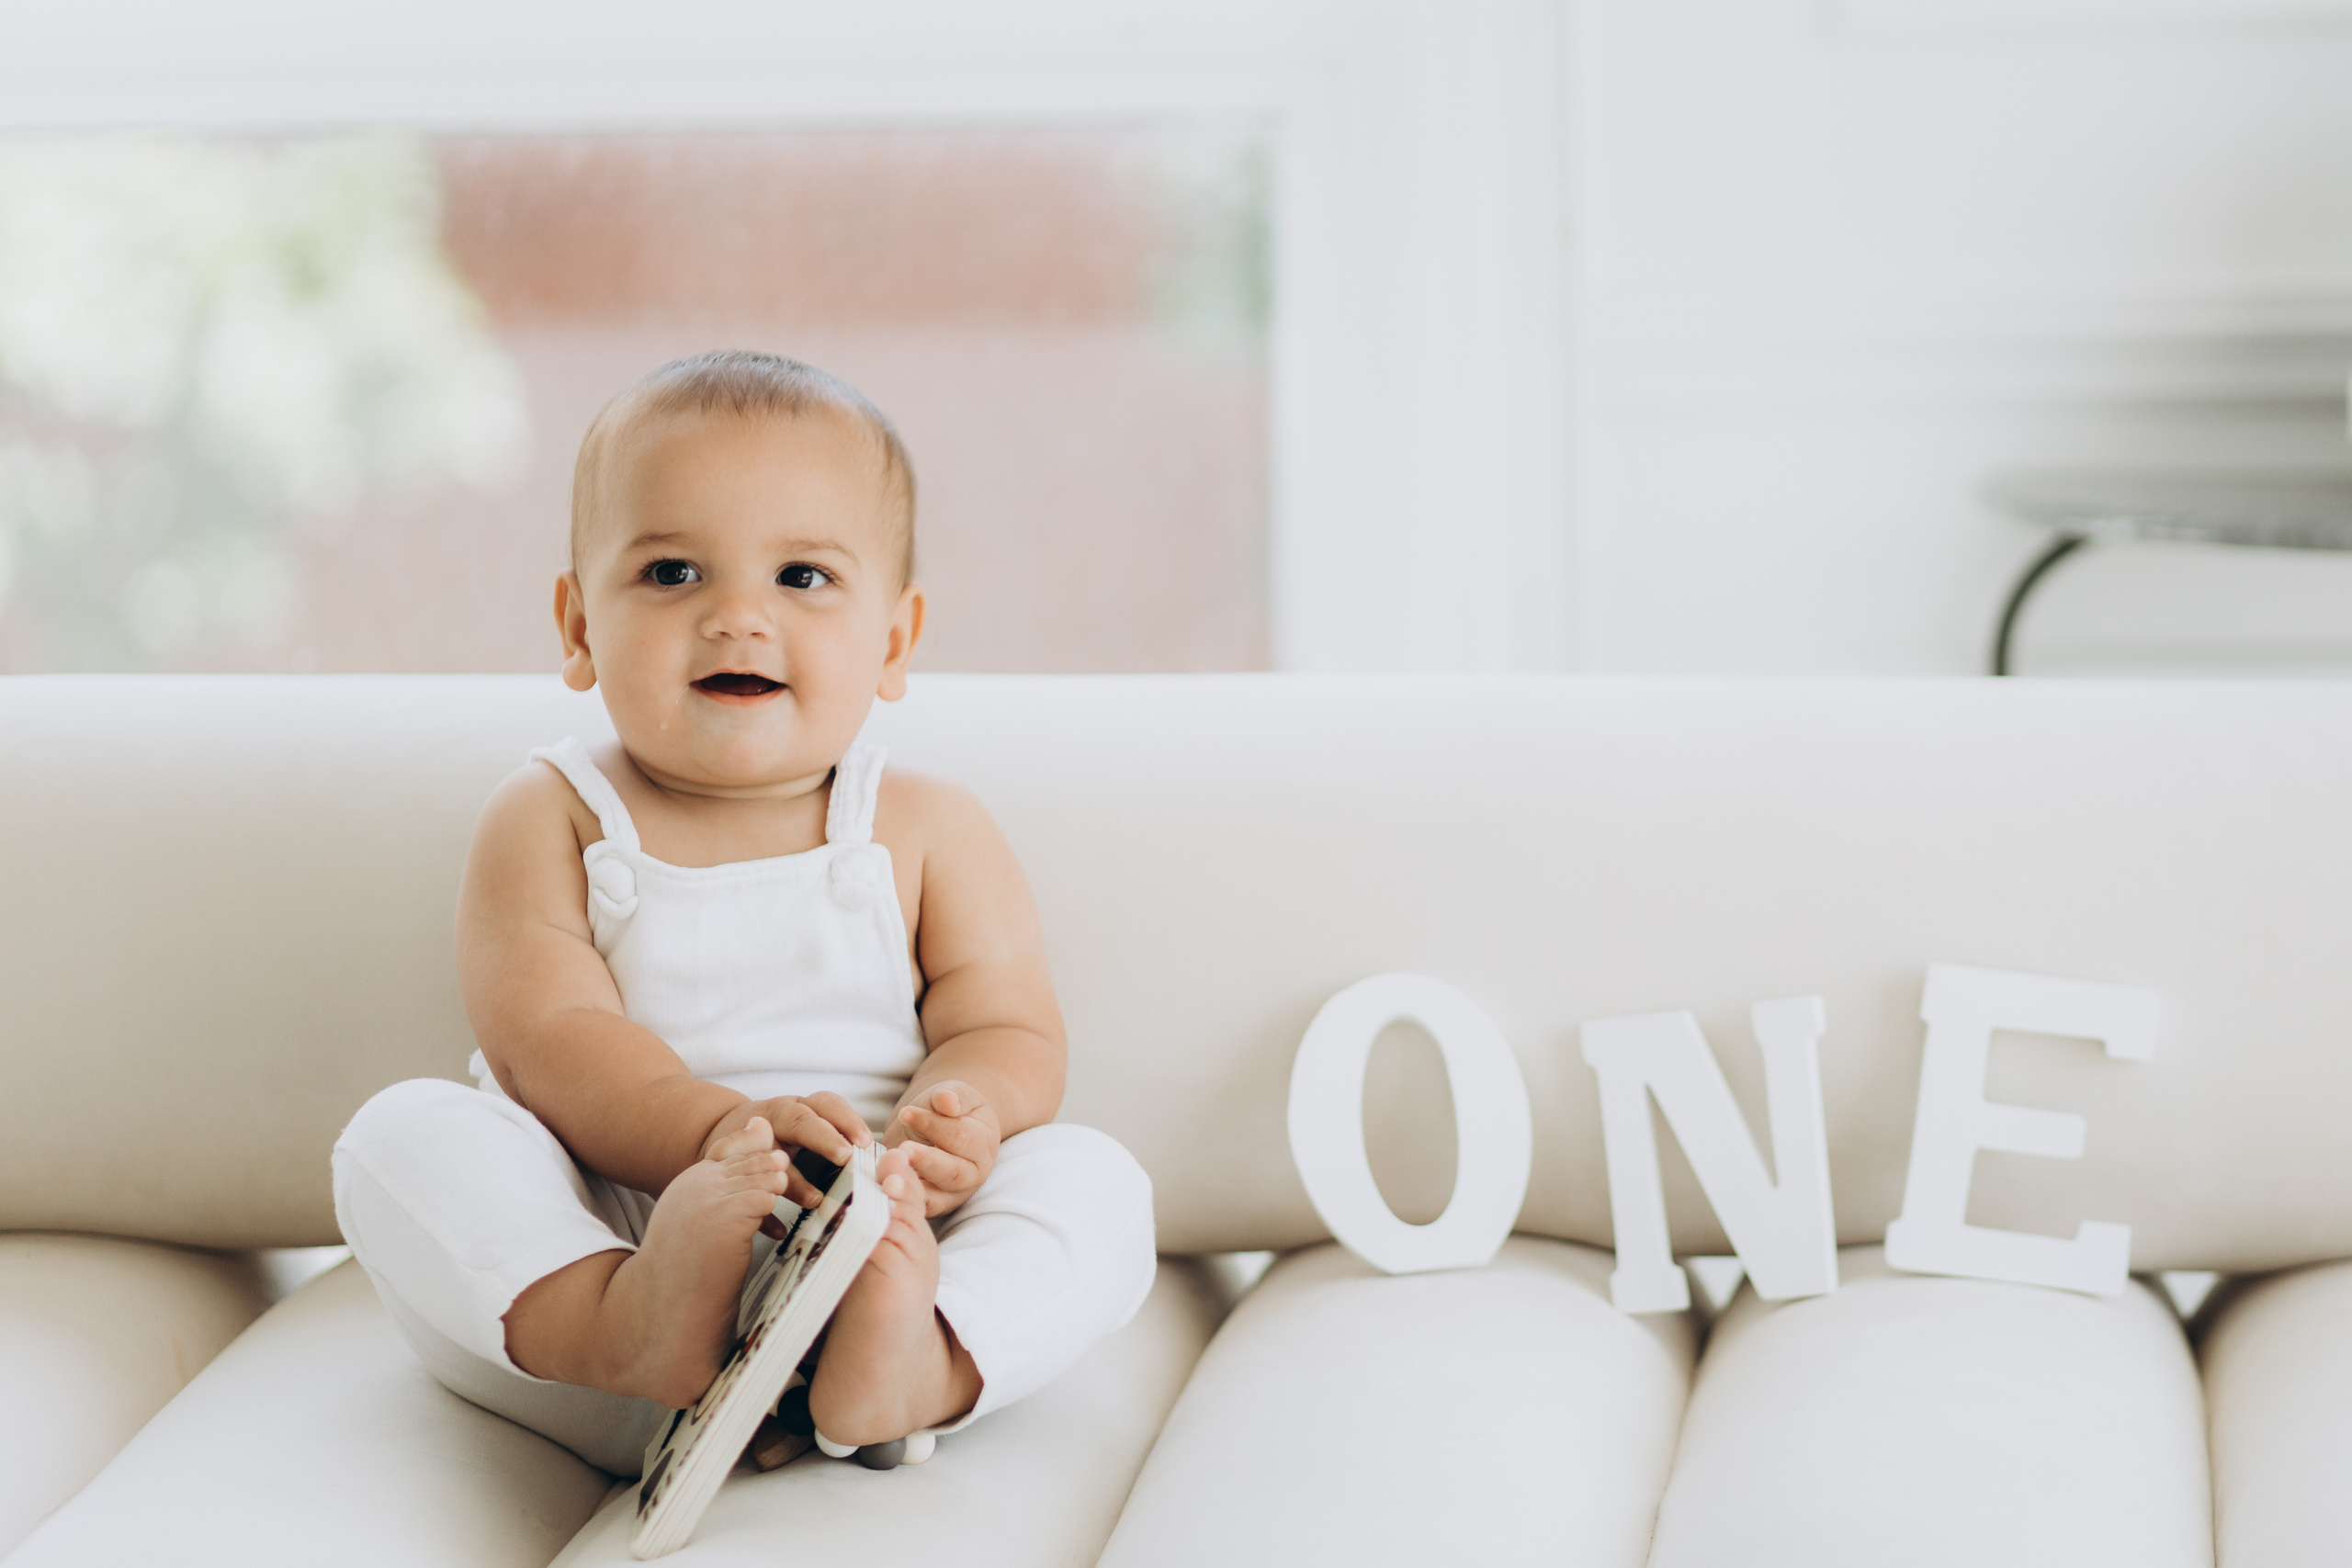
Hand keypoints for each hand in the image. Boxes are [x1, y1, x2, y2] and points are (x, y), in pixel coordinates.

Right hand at [701, 1092, 870, 1209]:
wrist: (717, 1131)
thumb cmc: (776, 1137)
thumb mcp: (799, 1127)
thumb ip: (830, 1139)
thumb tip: (880, 1163)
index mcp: (797, 1107)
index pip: (825, 1104)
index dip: (846, 1119)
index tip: (864, 1141)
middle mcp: (775, 1118)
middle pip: (801, 1121)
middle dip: (825, 1138)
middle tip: (845, 1157)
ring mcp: (752, 1142)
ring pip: (772, 1155)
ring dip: (795, 1180)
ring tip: (816, 1201)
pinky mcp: (728, 1167)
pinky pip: (746, 1191)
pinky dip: (765, 1213)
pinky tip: (779, 1231)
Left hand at [885, 1081, 1001, 1217]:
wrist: (936, 1128)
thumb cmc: (945, 1109)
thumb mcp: (951, 1095)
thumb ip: (950, 1096)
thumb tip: (947, 1101)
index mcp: (984, 1144)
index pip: (961, 1136)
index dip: (933, 1125)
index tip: (905, 1113)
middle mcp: (974, 1173)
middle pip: (953, 1172)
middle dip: (927, 1161)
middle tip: (903, 1149)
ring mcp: (954, 1194)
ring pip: (936, 1197)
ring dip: (912, 1187)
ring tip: (891, 1174)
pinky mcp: (933, 1206)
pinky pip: (918, 1209)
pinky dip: (902, 1202)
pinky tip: (885, 1191)